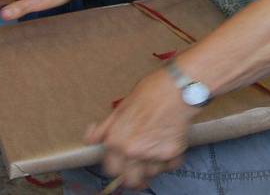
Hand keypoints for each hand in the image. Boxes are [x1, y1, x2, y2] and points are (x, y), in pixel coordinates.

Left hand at [85, 69, 193, 188]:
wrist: (178, 89)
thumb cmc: (151, 92)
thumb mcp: (121, 107)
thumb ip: (106, 127)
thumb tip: (91, 138)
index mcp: (116, 140)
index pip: (111, 168)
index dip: (117, 165)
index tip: (122, 163)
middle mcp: (132, 151)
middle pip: (130, 180)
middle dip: (135, 175)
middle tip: (139, 166)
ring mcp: (152, 155)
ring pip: (151, 174)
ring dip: (153, 166)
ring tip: (156, 152)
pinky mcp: (172, 154)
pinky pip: (169, 166)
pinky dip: (169, 160)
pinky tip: (169, 146)